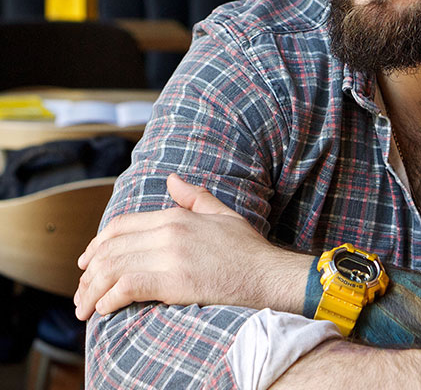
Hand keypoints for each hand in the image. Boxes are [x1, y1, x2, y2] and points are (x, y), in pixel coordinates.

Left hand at [74, 174, 311, 320]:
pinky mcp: (175, 282)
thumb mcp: (222, 214)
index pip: (121, 226)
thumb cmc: (248, 249)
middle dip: (88, 272)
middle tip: (81, 292)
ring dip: (92, 290)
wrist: (270, 274)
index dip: (97, 244)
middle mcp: (170, 232)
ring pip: (113, 268)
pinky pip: (128, 287)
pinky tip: (104, 309)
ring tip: (86, 307)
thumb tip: (171, 179)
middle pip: (111, 248)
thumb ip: (194, 197)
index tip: (87, 262)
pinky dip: (109, 299)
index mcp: (177, 216)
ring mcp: (172, 256)